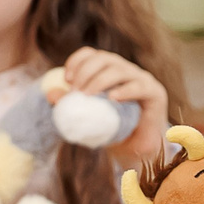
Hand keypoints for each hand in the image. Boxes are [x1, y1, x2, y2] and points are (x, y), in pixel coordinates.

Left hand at [59, 48, 168, 164]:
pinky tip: (113, 98)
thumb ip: (70, 104)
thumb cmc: (110, 129)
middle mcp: (125, 69)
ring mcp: (141, 78)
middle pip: (104, 58)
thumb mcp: (87, 116)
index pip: (92, 54)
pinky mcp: (154, 92)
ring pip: (119, 70)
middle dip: (86, 72)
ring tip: (88, 96)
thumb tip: (49, 94)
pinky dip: (125, 91)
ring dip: (100, 80)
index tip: (66, 78)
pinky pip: (139, 86)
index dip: (77, 61)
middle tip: (75, 92)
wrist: (136, 148)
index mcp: (109, 69)